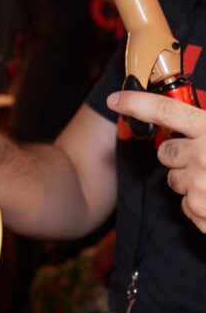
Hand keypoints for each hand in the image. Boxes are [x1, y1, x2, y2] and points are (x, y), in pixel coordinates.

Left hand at [107, 90, 205, 231]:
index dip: (136, 102)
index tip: (115, 99)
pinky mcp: (200, 213)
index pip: (164, 110)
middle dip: (180, 154)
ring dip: (190, 179)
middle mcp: (203, 156)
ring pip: (174, 180)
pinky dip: (199, 203)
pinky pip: (185, 205)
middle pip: (166, 152)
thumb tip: (192, 120)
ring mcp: (199, 187)